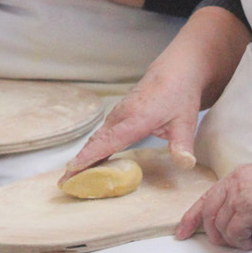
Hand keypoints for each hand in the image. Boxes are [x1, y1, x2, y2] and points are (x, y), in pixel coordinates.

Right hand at [61, 65, 203, 182]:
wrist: (176, 70)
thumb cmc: (180, 93)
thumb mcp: (186, 120)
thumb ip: (182, 144)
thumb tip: (185, 163)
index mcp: (135, 118)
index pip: (107, 141)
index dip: (89, 156)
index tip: (72, 169)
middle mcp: (122, 115)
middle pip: (95, 141)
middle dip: (78, 162)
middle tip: (65, 182)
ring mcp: (119, 113)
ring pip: (97, 137)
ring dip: (83, 156)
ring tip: (72, 175)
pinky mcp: (120, 114)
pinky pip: (102, 133)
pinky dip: (92, 147)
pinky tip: (90, 159)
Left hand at [174, 158, 251, 249]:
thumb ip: (243, 198)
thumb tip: (233, 222)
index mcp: (235, 176)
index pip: (205, 198)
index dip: (191, 217)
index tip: (183, 232)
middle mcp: (233, 183)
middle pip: (207, 214)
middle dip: (213, 234)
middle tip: (229, 243)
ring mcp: (239, 195)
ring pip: (219, 226)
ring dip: (234, 240)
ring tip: (251, 240)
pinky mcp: (248, 208)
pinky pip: (234, 234)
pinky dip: (244, 243)